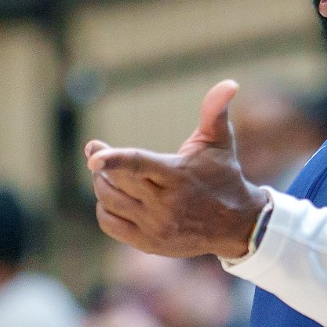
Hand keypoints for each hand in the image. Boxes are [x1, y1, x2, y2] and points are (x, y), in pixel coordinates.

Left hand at [85, 79, 269, 258]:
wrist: (235, 224)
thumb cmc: (223, 176)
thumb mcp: (220, 142)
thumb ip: (215, 111)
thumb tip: (229, 83)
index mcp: (177, 176)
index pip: (138, 165)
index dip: (113, 159)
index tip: (92, 154)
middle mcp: (164, 204)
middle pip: (116, 182)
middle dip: (100, 164)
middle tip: (95, 152)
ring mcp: (155, 227)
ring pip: (109, 202)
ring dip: (101, 184)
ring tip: (105, 173)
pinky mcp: (148, 243)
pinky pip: (110, 224)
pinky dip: (104, 208)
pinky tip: (112, 196)